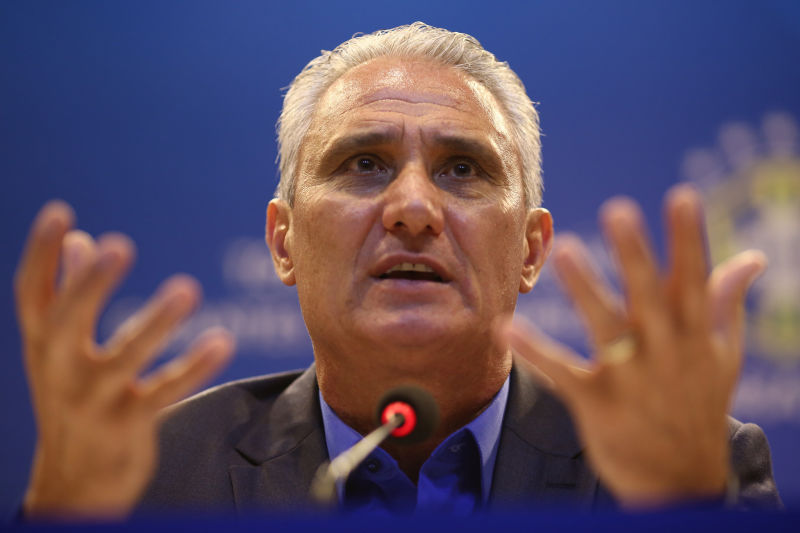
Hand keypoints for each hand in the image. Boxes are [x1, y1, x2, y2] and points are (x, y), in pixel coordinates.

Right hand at [15, 201, 234, 518]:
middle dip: (90, 286)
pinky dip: (192, 367)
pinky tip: (222, 341)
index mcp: (41, 344)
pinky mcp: (127, 424)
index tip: (60, 211)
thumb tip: (79, 239)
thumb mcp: (59, 350)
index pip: (30, 294)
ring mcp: (91, 400)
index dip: (39, 253)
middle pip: (66, 323)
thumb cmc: (71, 399)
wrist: (75, 482)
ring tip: (187, 289)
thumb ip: (68, 294)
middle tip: (120, 246)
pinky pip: (163, 392)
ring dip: (155, 323)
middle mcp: (59, 369)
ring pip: (122, 359)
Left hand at [499, 185, 765, 507]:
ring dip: (587, 290)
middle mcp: (665, 353)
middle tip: (619, 210)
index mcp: (695, 337)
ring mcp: (631, 379)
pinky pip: (563, 373)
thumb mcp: (723, 356)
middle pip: (649, 297)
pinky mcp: (598, 403)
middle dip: (635, 254)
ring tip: (565, 251)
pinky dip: (537, 352)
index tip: (682, 196)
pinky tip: (508, 329)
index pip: (694, 281)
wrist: (680, 482)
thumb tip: (750, 256)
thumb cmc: (698, 406)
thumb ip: (728, 303)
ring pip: (607, 328)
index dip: (689, 239)